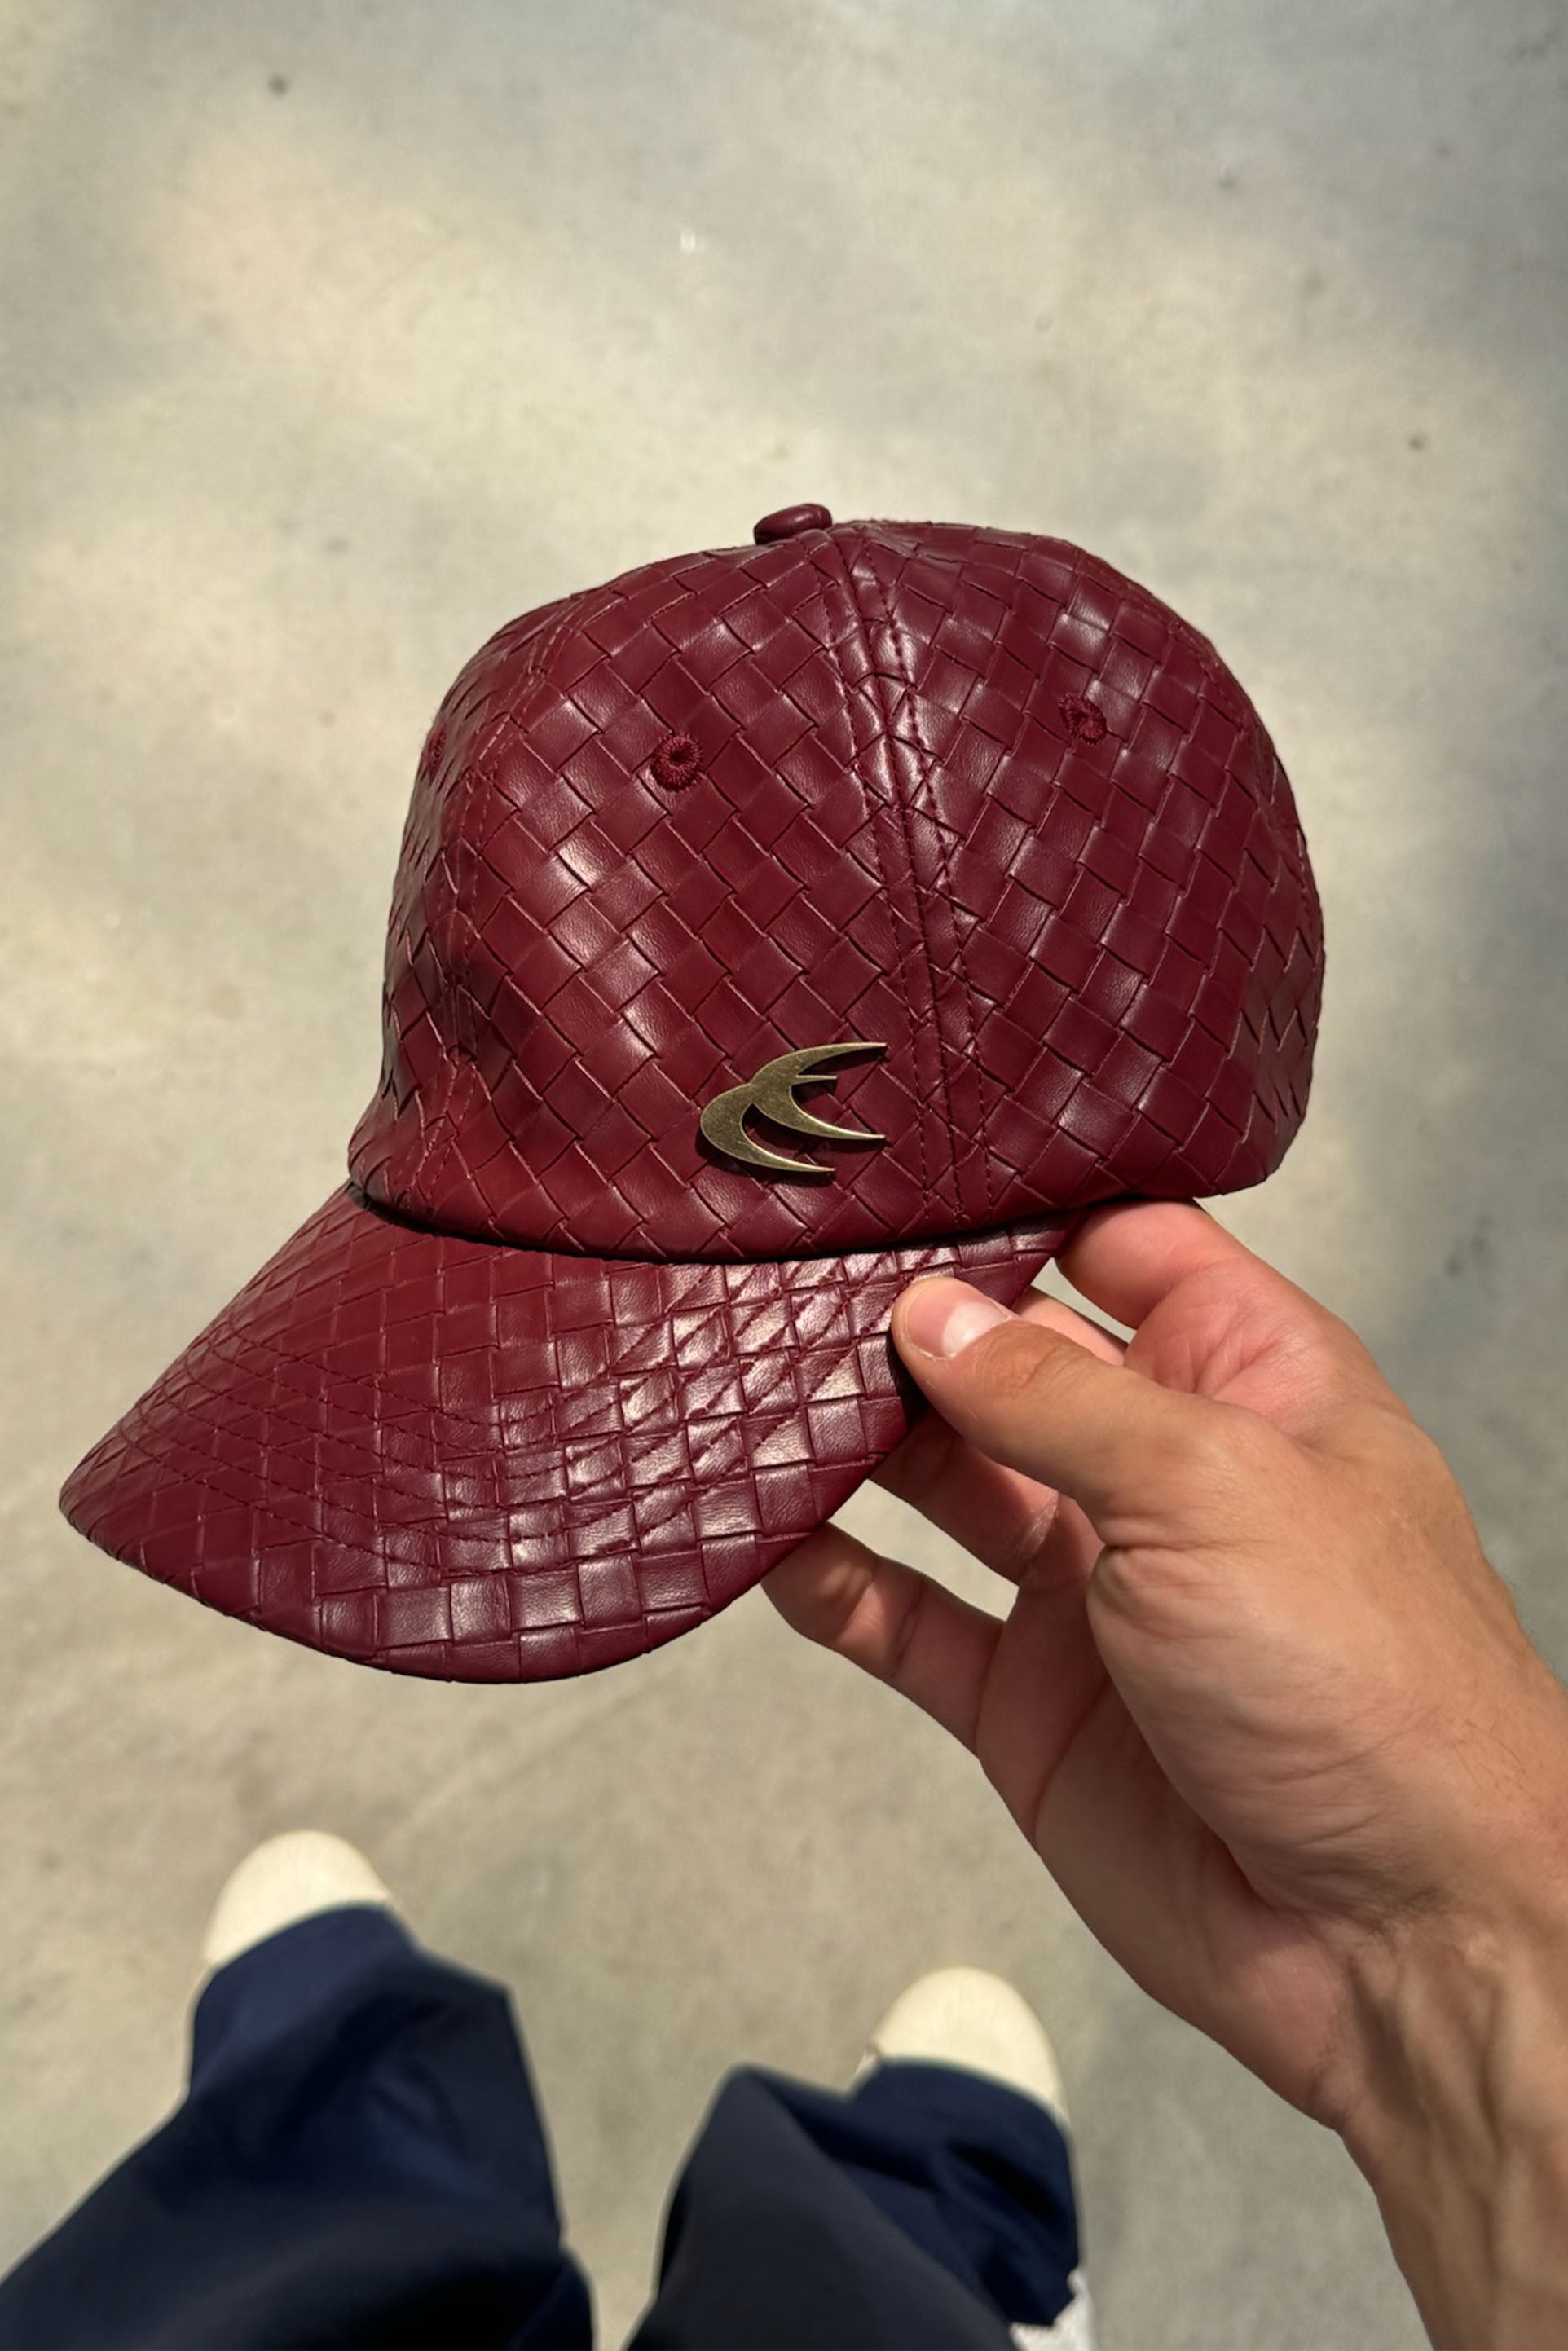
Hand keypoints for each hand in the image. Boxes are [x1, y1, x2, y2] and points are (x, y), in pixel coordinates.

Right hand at [765, 1201, 1567, 2347]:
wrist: (1393, 1941)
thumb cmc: (1372, 1685)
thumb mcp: (1211, 1488)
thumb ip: (1051, 1397)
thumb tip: (929, 1313)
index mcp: (1245, 1383)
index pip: (1124, 1249)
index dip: (1023, 1210)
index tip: (903, 1181)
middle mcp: (1159, 1472)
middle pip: (1004, 1361)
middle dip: (902, 1327)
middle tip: (779, 1290)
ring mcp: (1087, 1587)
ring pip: (939, 1483)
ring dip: (849, 1448)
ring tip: (745, 1400)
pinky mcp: (1026, 1699)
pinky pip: (905, 1619)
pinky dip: (833, 1582)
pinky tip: (766, 1544)